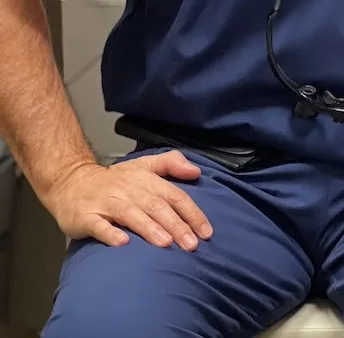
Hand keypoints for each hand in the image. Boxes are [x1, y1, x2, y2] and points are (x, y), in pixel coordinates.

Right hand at [43, 152, 212, 249]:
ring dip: (149, 228)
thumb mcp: (144, 165)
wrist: (71, 182)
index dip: (191, 212)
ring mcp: (107, 203)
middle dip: (176, 225)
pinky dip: (111, 234)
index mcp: (145, 179)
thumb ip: (171, 164)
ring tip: (165, 244)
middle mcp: (129, 190)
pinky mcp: (87, 217)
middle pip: (156, 206)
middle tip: (192, 245)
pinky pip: (100, 226)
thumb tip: (196, 172)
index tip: (206, 232)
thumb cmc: (115, 180)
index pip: (173, 195)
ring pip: (131, 215)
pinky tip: (123, 243)